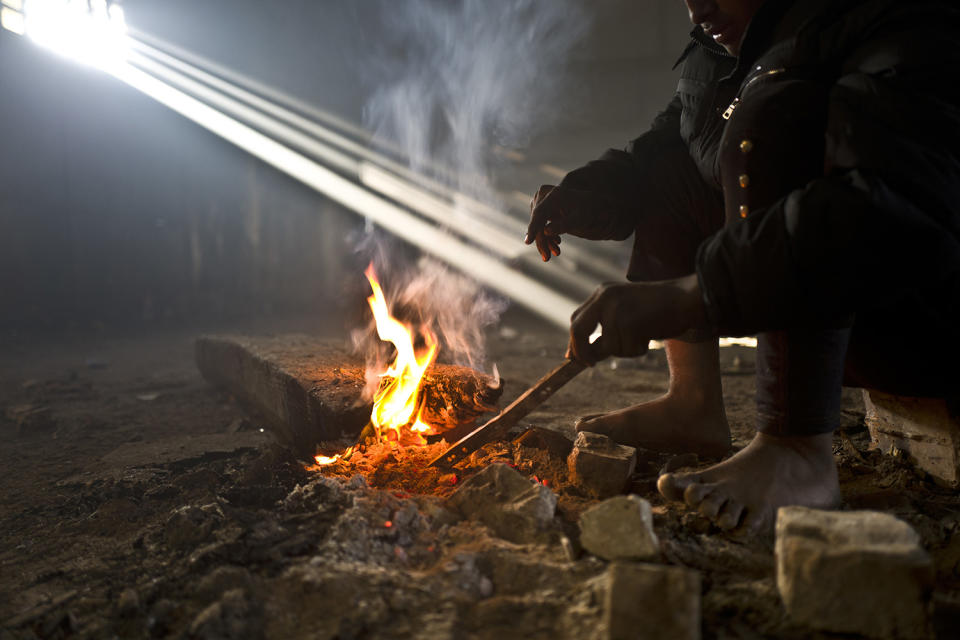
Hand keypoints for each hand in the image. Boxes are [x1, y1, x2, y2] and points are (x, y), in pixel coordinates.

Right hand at [524, 184, 620, 261]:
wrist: (589, 204)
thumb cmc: (587, 209)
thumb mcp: (580, 218)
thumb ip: (565, 224)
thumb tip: (546, 231)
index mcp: (553, 195)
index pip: (539, 213)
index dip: (533, 228)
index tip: (528, 242)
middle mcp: (543, 196)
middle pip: (537, 221)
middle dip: (542, 241)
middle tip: (547, 258)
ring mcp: (541, 202)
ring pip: (537, 225)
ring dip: (544, 241)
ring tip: (556, 252)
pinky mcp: (541, 209)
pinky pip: (540, 225)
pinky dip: (546, 236)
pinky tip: (557, 243)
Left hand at [568, 274, 709, 364]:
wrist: (688, 299)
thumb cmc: (660, 310)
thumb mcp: (627, 313)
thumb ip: (605, 329)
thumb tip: (581, 356)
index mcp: (602, 293)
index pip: (577, 319)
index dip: (574, 341)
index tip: (575, 357)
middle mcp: (605, 297)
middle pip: (578, 330)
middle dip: (582, 351)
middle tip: (590, 364)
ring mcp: (616, 309)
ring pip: (607, 346)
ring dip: (625, 350)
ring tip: (644, 335)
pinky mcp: (629, 322)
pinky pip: (625, 350)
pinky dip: (638, 350)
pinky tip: (651, 335)